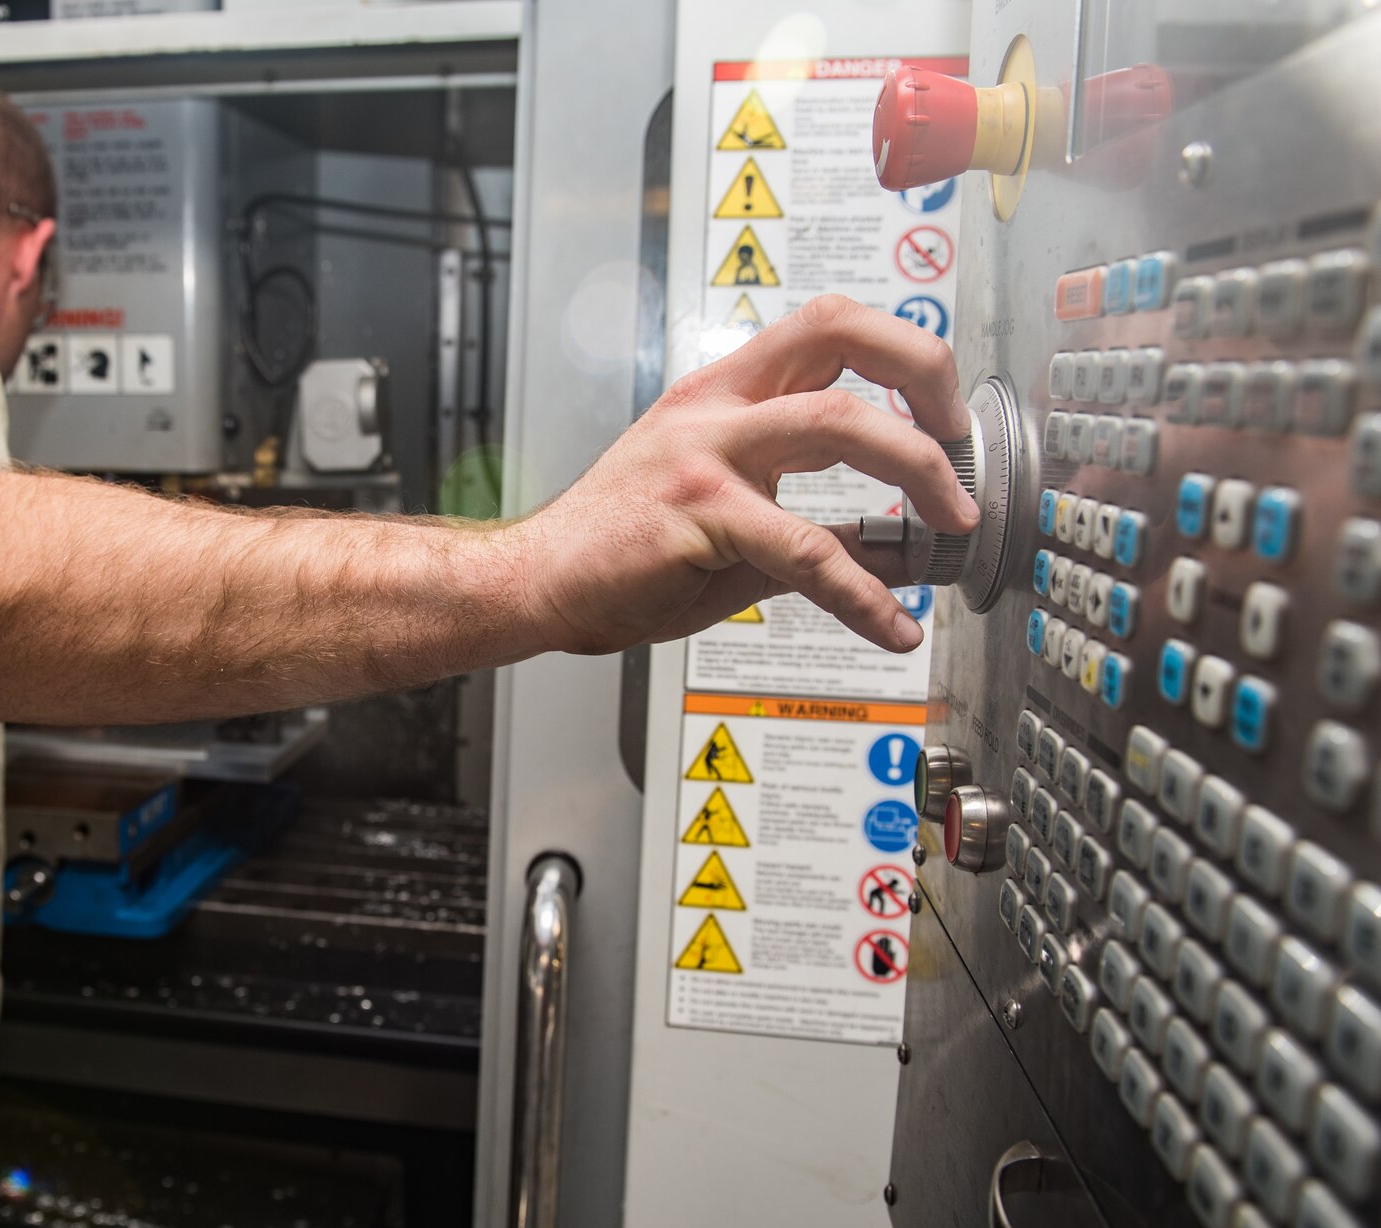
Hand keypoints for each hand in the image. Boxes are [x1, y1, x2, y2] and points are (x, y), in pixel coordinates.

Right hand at [509, 294, 979, 654]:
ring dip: (919, 468)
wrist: (540, 583)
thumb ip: (814, 529)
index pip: (831, 327)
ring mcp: (707, 453)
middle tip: (962, 443)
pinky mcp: (700, 515)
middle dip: (926, 375)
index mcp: (724, 393)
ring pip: (838, 424)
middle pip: (842, 333)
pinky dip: (862, 592)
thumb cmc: (621, 551)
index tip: (944, 413)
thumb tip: (898, 554)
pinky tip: (888, 625)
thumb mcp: (732, 525)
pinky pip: (804, 548)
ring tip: (955, 522)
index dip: (904, 354)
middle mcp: (718, 406)